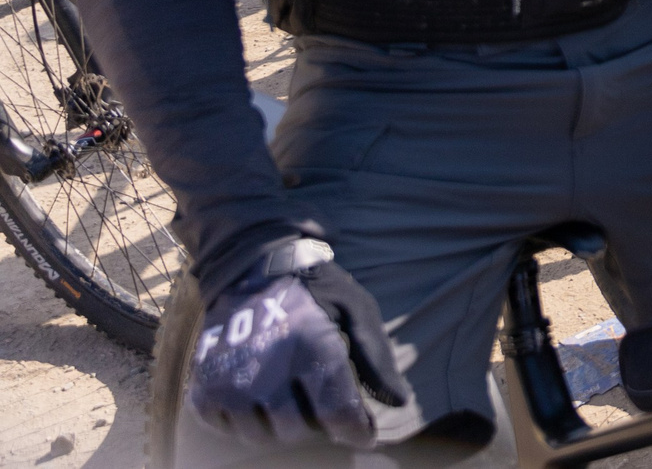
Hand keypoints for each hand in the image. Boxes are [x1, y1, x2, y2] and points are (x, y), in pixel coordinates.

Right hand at [188, 246, 410, 448]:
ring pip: (260, 434)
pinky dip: (243, 421)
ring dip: (279, 425)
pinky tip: (258, 400)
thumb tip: (399, 402)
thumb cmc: (316, 291)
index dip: (354, 430)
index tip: (363, 433)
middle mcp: (269, 369)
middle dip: (317, 423)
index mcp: (313, 348)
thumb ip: (377, 359)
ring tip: (291, 401)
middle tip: (321, 403)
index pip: (337, 412)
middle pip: (297, 430)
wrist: (255, 267)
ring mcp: (231, 380)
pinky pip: (224, 427)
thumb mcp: (357, 310)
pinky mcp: (204, 385)